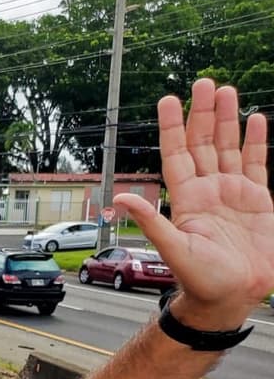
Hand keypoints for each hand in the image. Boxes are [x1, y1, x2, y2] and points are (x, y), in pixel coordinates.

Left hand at [114, 80, 272, 330]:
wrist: (232, 296)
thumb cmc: (200, 278)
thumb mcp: (173, 248)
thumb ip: (151, 221)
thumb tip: (121, 198)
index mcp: (185, 198)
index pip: (176, 154)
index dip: (173, 127)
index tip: (168, 99)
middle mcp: (207, 190)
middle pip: (203, 143)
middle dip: (203, 113)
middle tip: (203, 82)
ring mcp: (232, 192)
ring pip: (228, 147)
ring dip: (228, 119)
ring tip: (227, 90)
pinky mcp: (257, 200)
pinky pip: (256, 163)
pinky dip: (256, 141)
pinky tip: (257, 119)